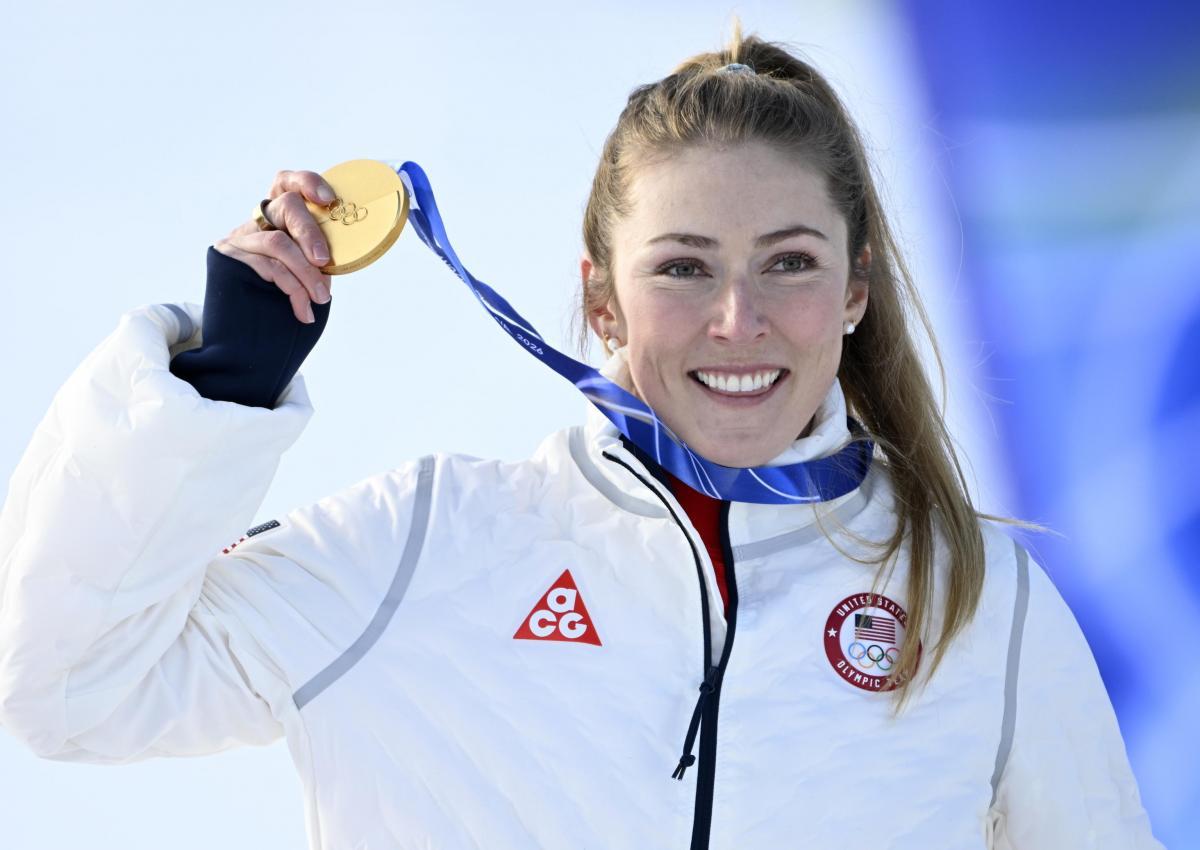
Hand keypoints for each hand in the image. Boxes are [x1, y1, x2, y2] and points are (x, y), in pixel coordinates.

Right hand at [215, 170, 335, 322]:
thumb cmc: (279, 303)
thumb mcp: (301, 274)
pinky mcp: (227, 259)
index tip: (328, 198)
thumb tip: (336, 260)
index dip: (307, 182)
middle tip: (325, 261)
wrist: (243, 339)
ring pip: (279, 242)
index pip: (285, 183)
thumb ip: (314, 260)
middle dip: (311, 233)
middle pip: (286, 206)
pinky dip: (293, 290)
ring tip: (321, 298)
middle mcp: (256, 222)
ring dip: (306, 272)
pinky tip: (303, 311)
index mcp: (276, 219)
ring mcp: (239, 239)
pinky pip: (268, 267)